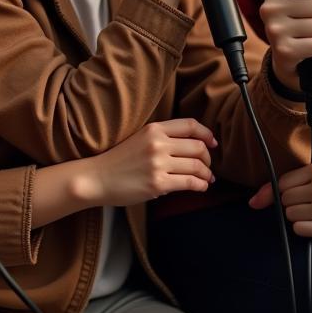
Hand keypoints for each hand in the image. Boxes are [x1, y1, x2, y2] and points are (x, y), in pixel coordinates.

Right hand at [80, 119, 216, 205]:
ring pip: (197, 166)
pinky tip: (200, 187)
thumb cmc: (119, 160)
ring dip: (207, 174)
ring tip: (207, 178)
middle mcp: (158, 143)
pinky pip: (190, 183)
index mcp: (154, 128)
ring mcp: (158, 164)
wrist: (98, 178)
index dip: (206, 133)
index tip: (213, 143)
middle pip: (198, 147)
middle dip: (208, 158)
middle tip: (207, 166)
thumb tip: (191, 145)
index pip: (190, 125)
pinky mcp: (158, 183)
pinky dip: (200, 185)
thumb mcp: (140, 139)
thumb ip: (162, 138)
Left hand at [249, 161, 311, 238]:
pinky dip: (305, 228)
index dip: (287, 191)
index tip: (299, 195)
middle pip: (285, 200)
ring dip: (299, 217)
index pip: (282, 183)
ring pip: (290, 215)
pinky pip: (299, 229)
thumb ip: (288, 182)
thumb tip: (252, 202)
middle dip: (293, 204)